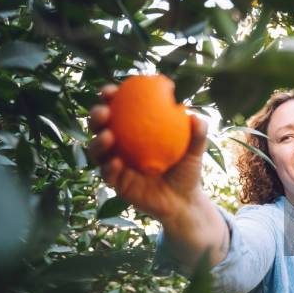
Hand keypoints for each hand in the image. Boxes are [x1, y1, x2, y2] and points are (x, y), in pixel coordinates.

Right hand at [88, 84, 208, 221]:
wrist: (183, 201)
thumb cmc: (187, 170)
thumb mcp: (195, 150)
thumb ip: (197, 132)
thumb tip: (194, 116)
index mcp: (135, 128)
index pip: (118, 107)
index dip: (109, 96)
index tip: (110, 91)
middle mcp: (121, 143)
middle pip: (100, 125)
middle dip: (96, 115)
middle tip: (104, 112)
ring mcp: (115, 163)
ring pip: (97, 150)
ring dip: (97, 141)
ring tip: (108, 136)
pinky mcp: (116, 183)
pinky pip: (107, 174)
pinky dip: (108, 166)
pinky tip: (116, 162)